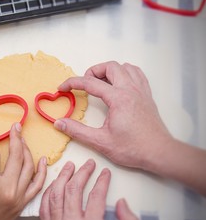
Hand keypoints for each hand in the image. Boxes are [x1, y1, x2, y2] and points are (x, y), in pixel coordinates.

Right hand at [0, 123, 46, 219]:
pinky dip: (42, 171)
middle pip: (16, 157)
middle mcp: (8, 190)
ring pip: (29, 167)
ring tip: (22, 139)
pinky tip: (42, 159)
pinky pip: (38, 185)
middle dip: (16, 138)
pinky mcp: (23, 203)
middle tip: (16, 127)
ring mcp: (18, 197)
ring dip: (27, 150)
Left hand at [39, 159, 138, 219]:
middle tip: (88, 165)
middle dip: (81, 173)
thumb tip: (121, 203)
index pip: (95, 195)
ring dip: (62, 178)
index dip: (102, 181)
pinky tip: (53, 185)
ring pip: (54, 195)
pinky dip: (48, 193)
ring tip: (69, 167)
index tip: (105, 174)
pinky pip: (44, 207)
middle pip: (72, 190)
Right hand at [54, 61, 171, 169]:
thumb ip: (77, 131)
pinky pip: (136, 74)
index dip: (72, 83)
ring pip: (125, 67)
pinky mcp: (147, 96)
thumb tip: (60, 123)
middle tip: (83, 84)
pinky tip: (118, 83)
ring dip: (109, 70)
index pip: (90, 83)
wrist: (159, 153)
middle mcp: (131, 90)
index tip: (62, 88)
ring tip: (100, 82)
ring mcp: (141, 91)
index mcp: (118, 99)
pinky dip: (125, 73)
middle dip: (92, 71)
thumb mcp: (101, 142)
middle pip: (110, 67)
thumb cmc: (133, 148)